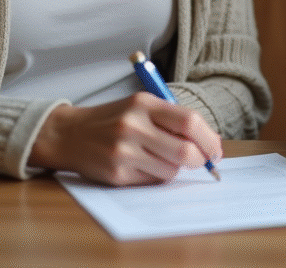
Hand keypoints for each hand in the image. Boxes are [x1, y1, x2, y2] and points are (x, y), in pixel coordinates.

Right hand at [30, 93, 222, 185]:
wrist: (68, 134)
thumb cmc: (113, 119)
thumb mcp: (140, 106)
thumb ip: (172, 119)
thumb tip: (209, 142)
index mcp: (143, 103)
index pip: (189, 121)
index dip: (209, 138)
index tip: (216, 149)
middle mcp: (133, 126)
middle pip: (185, 150)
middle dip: (200, 160)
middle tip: (202, 161)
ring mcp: (124, 152)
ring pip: (171, 170)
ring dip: (176, 168)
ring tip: (161, 157)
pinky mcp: (117, 174)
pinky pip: (152, 181)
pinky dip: (157, 176)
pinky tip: (143, 165)